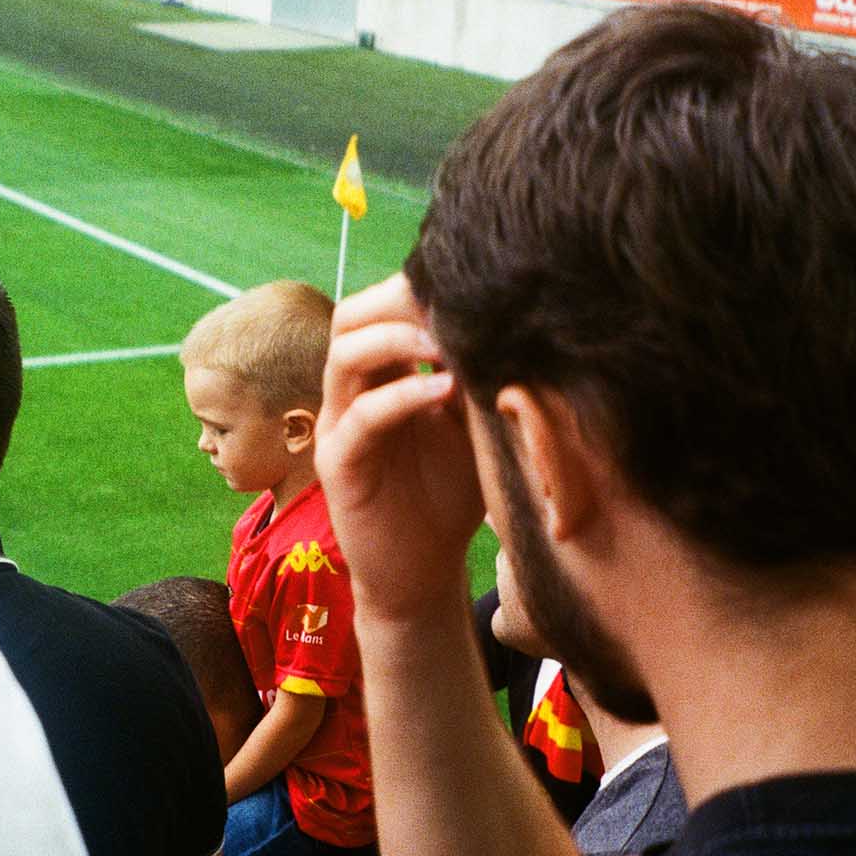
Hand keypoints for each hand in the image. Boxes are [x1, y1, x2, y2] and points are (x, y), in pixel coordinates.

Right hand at [315, 274, 484, 622]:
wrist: (423, 573)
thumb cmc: (450, 496)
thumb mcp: (474, 425)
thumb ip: (479, 376)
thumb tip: (517, 320)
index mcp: (381, 375)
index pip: (380, 307)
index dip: (416, 288)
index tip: (470, 282)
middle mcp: (351, 392)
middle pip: (350, 317)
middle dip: (397, 300)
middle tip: (449, 299)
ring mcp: (338, 426)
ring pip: (345, 356)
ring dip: (396, 338)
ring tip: (446, 339)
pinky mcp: (338, 465)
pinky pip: (361, 416)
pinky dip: (401, 395)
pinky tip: (445, 389)